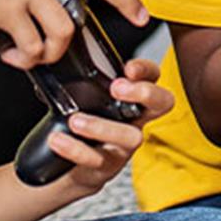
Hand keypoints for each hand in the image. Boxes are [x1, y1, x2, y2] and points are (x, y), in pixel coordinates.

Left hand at [48, 58, 172, 193]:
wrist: (69, 167)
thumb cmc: (82, 122)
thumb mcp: (87, 97)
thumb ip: (86, 78)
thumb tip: (69, 53)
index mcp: (132, 97)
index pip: (153, 76)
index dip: (146, 70)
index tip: (128, 67)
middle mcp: (135, 120)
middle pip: (162, 103)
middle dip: (144, 92)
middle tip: (116, 88)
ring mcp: (124, 146)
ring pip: (130, 137)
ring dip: (102, 126)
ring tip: (75, 120)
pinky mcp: (107, 167)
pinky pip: (97, 159)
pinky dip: (75, 149)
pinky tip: (58, 139)